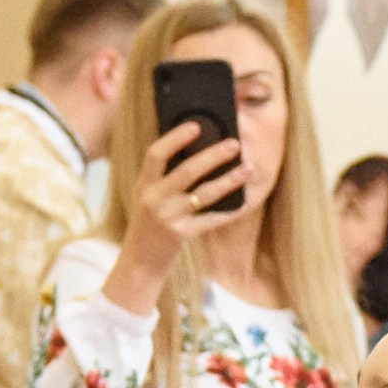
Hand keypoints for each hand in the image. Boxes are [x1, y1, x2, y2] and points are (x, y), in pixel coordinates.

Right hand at [105, 118, 249, 312]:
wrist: (139, 262)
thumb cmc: (150, 223)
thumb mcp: (148, 197)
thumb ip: (166, 177)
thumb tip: (201, 153)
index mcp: (144, 184)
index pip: (156, 154)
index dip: (175, 138)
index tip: (196, 125)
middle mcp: (153, 199)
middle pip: (187, 171)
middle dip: (213, 156)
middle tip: (234, 144)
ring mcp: (167, 217)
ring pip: (204, 194)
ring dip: (229, 180)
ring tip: (248, 168)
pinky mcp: (180, 235)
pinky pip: (210, 220)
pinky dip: (229, 212)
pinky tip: (244, 203)